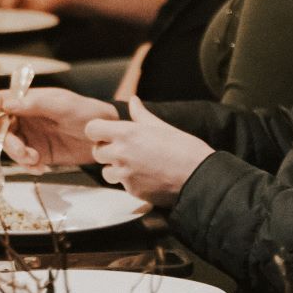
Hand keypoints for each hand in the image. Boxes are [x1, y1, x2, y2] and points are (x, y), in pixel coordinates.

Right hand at [0, 86, 115, 168]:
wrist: (105, 136)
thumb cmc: (86, 111)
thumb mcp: (62, 105)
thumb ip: (36, 104)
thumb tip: (8, 104)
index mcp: (27, 100)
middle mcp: (25, 118)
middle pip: (0, 129)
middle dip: (8, 143)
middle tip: (24, 152)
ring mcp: (30, 136)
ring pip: (10, 148)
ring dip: (19, 157)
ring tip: (37, 161)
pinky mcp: (38, 153)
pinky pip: (24, 161)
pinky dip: (28, 166)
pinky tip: (41, 168)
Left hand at [84, 101, 214, 205]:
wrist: (200, 179)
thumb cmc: (185, 148)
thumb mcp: (162, 127)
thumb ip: (141, 115)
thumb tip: (133, 100)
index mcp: (127, 133)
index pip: (92, 129)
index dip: (99, 131)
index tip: (109, 133)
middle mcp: (121, 153)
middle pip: (97, 151)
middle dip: (107, 150)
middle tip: (126, 150)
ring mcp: (125, 174)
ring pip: (106, 171)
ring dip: (116, 169)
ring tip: (136, 165)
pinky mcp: (132, 191)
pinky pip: (122, 185)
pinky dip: (130, 182)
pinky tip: (147, 177)